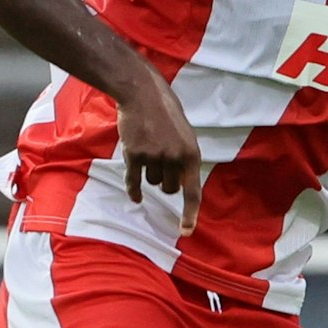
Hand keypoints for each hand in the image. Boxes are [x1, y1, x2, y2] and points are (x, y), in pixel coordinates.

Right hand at [115, 71, 201, 234]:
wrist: (143, 95)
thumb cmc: (166, 116)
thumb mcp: (185, 137)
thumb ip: (184, 161)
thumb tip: (181, 188)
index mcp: (192, 154)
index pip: (193, 191)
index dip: (190, 213)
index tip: (186, 231)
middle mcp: (175, 158)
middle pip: (170, 190)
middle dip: (166, 182)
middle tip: (162, 163)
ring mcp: (154, 156)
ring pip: (152, 183)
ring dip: (150, 174)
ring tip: (150, 150)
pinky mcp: (134, 154)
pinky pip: (134, 181)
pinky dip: (134, 191)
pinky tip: (136, 198)